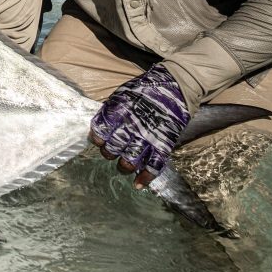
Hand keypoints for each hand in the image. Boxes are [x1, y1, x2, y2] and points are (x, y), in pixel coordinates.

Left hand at [89, 64, 189, 189]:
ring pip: (129, 162)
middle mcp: (131, 126)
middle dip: (109, 153)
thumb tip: (98, 129)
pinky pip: (154, 166)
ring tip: (123, 164)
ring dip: (123, 166)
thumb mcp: (121, 95)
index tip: (98, 139)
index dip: (97, 139)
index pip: (100, 132)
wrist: (175, 86)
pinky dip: (146, 178)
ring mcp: (148, 137)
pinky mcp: (164, 144)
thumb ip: (110, 112)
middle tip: (111, 150)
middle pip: (112, 149)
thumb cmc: (144, 89)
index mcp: (119, 112)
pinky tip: (138, 185)